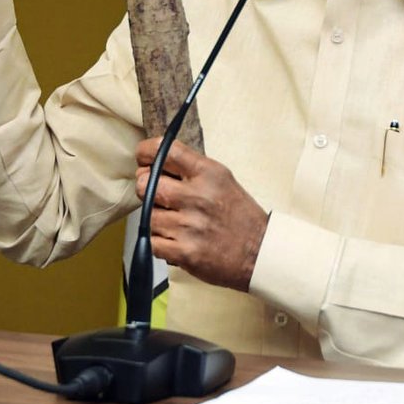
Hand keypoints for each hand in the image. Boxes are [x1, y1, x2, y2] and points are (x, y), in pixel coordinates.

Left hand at [135, 138, 267, 291]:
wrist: (261, 253)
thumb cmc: (240, 216)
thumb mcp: (223, 180)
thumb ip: (191, 170)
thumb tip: (155, 163)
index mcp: (209, 173)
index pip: (167, 151)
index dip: (147, 152)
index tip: (143, 157)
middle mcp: (198, 196)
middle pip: (146, 184)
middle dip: (146, 188)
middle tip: (157, 195)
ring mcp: (189, 225)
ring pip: (147, 215)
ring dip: (155, 219)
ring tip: (173, 221)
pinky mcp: (184, 252)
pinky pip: (152, 242)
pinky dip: (159, 242)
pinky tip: (175, 239)